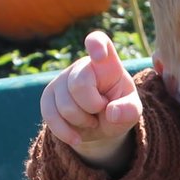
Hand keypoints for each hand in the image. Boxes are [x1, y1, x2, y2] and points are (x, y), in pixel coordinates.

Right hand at [40, 31, 142, 157]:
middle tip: (101, 109)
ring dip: (82, 121)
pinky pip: (50, 116)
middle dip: (92, 106)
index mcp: (106, 63)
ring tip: (91, 119)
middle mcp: (82, 66)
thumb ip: (129, 111)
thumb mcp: (131, 112)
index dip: (96, 45)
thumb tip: (111, 113)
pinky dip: (65, 132)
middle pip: (79, 84)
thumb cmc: (118, 110)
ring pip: (65, 105)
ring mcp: (62, 80)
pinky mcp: (48, 97)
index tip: (100, 55)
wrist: (100, 126)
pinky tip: (76, 137)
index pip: (99, 42)